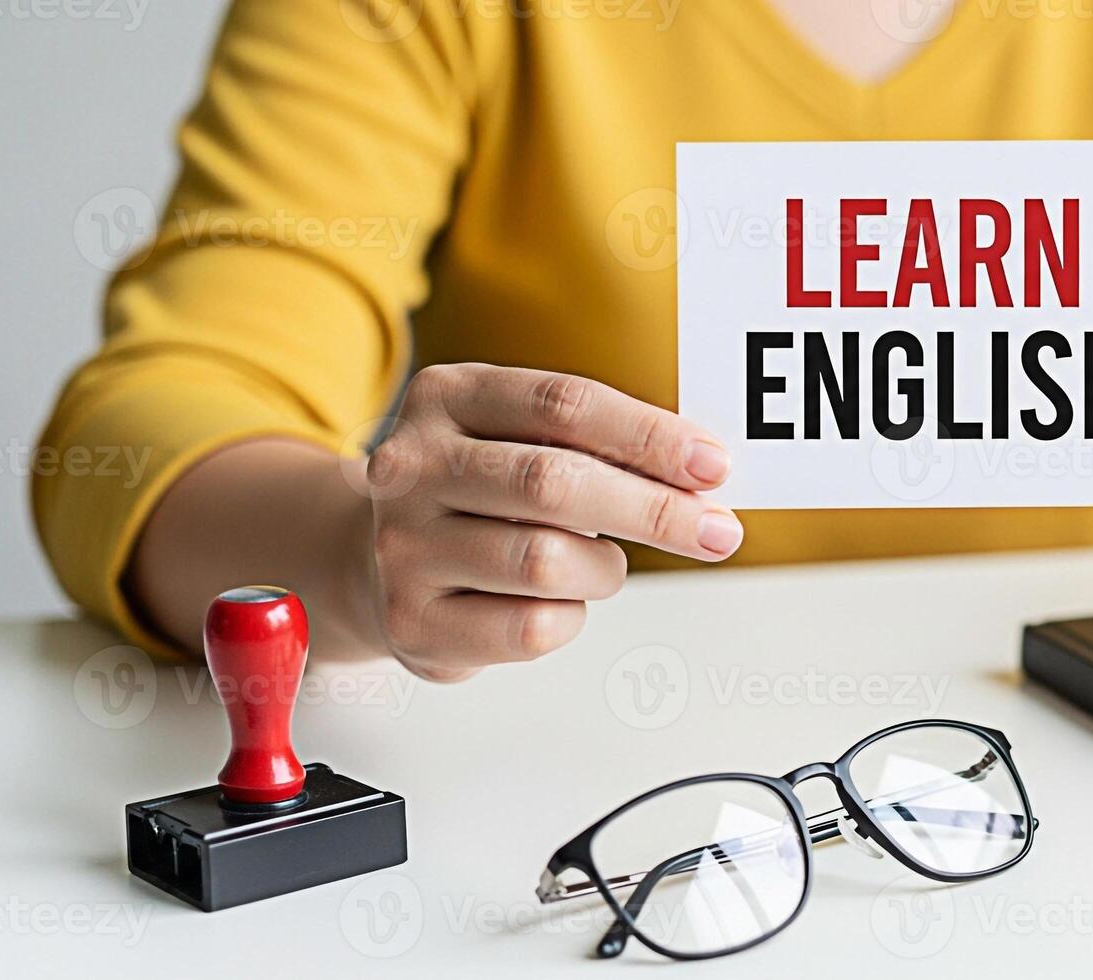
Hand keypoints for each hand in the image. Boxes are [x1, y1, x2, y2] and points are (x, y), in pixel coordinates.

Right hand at [358, 363, 741, 680]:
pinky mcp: (412, 621)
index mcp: (448, 397)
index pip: (564, 405)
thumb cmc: (482, 497)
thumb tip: (701, 471)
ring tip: (603, 565)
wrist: (375, 563)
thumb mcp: (521, 440)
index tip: (713, 465)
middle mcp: (412, 466)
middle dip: (653, 510)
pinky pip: (532, 627)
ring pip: (547, 561)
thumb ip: (597, 444)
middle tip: (717, 531)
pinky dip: (571, 616)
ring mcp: (403, 546)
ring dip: (605, 569)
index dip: (648, 435)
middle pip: (555, 483)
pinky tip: (557, 602)